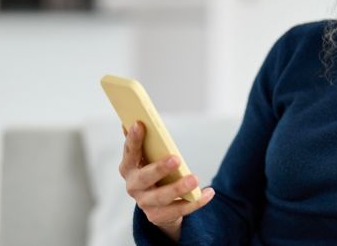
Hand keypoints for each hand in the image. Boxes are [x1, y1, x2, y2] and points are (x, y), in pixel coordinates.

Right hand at [119, 122, 214, 240]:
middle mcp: (133, 186)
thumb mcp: (146, 158)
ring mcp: (145, 203)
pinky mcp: (158, 217)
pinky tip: (208, 192)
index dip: (133, 139)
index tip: (140, 124)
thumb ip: (141, 142)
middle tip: (176, 158)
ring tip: (195, 179)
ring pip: (162, 197)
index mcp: (128, 168)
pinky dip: (196, 201)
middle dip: (159, 168)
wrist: (157, 206)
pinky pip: (180, 209)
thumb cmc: (152, 173)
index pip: (129, 152)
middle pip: (145, 178)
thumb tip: (133, 119)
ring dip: (179, 188)